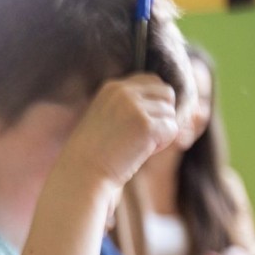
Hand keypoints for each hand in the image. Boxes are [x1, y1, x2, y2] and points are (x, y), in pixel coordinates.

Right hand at [63, 74, 181, 187]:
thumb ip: (130, 105)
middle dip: (162, 115)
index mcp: (112, 87)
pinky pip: (172, 130)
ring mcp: (135, 107)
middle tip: (144, 135)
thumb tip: (170, 105)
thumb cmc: (94, 153)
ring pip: (171, 114)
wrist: (82, 173)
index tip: (143, 122)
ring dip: (160, 132)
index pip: (152, 81)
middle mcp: (124, 91)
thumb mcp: (107, 117)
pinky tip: (141, 151)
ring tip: (136, 145)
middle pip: (167, 93)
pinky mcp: (146, 125)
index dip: (156, 101)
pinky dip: (162, 144)